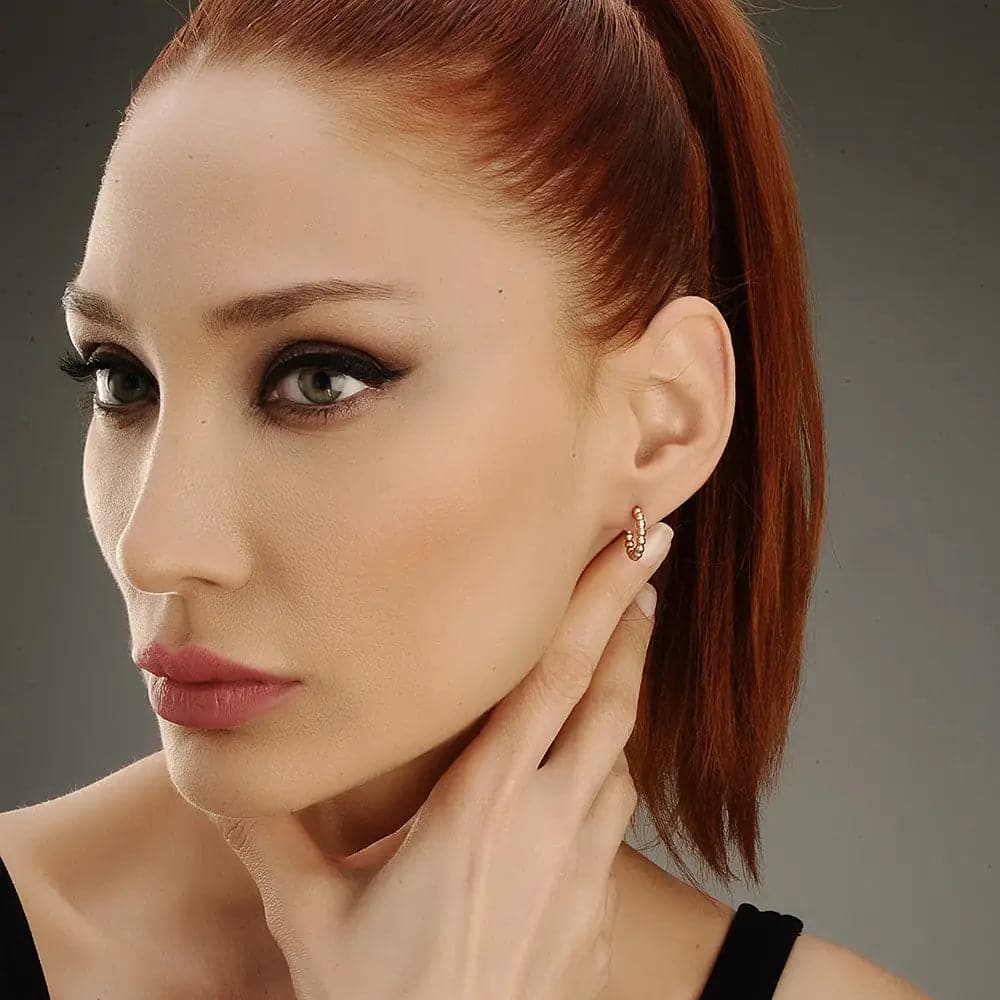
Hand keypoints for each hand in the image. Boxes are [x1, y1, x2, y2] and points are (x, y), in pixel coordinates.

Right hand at [205, 519, 674, 999]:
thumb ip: (269, 838)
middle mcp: (546, 822)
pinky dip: (610, 768)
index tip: (627, 550)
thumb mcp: (312, 920)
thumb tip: (216, 778)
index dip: (593, 607)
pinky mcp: (599, 906)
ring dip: (624, 690)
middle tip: (652, 555)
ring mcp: (584, 865)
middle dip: (631, 617)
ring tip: (626, 644)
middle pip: (605, 695)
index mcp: (480, 807)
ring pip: (619, 751)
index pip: (549, 680)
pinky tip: (595, 763)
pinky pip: (614, 813)